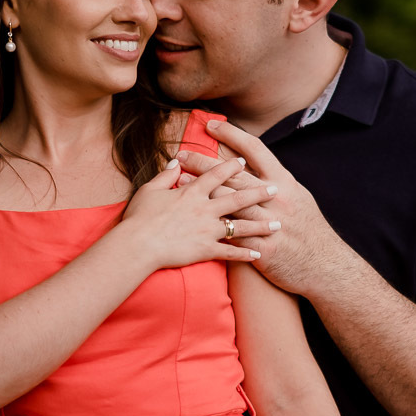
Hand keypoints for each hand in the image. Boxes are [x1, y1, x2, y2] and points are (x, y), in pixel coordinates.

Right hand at [120, 158, 278, 269]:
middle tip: (276, 189)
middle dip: (259, 193)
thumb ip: (166, 175)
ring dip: (261, 225)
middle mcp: (205, 209)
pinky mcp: (205, 249)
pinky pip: (230, 252)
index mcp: (192, 192)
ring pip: (241, 226)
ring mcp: (207, 230)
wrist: (137, 245)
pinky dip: (245, 254)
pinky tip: (259, 254)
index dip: (230, 166)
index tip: (243, 161)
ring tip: (278, 224)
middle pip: (238, 197)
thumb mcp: (150, 190)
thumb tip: (176, 161)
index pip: (216, 174)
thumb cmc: (139, 217)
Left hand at [176, 120, 340, 295]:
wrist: (325, 266)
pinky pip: (233, 234)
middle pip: (233, 175)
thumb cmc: (309, 230)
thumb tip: (254, 165)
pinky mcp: (263, 248)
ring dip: (202, 191)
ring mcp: (269, 223)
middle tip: (182, 154)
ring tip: (180, 181)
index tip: (212, 125)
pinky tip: (193, 218)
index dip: (232, 135)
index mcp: (284, 182)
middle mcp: (276, 198)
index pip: (255, 149)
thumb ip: (276, 182)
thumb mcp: (299, 198)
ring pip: (228, 201)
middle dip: (205, 163)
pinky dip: (211, 224)